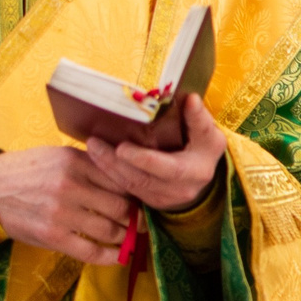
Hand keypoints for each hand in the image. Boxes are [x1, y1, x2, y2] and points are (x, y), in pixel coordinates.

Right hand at [0, 146, 133, 265]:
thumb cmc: (27, 171)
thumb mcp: (57, 155)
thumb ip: (90, 164)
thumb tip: (125, 176)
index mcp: (75, 161)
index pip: (121, 179)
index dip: (136, 193)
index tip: (142, 200)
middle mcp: (71, 186)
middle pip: (122, 207)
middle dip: (136, 218)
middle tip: (141, 222)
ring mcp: (62, 213)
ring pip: (111, 230)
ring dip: (125, 237)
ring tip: (129, 238)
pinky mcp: (52, 236)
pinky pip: (91, 252)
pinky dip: (110, 257)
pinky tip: (118, 257)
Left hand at [86, 94, 226, 214]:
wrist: (203, 177)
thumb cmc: (205, 149)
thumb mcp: (208, 133)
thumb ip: (198, 118)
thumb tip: (191, 98)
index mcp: (195, 172)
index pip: (168, 169)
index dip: (143, 160)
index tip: (121, 147)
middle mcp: (179, 190)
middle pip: (142, 179)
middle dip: (115, 162)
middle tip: (95, 143)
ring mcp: (163, 199)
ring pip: (131, 185)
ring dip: (108, 167)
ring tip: (92, 147)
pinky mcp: (150, 202)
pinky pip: (127, 189)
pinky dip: (111, 174)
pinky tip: (97, 158)